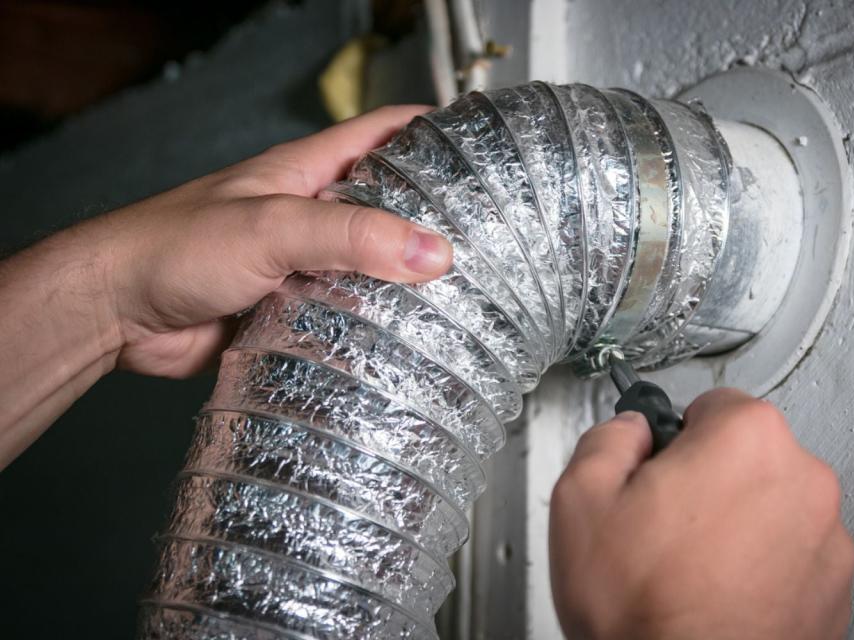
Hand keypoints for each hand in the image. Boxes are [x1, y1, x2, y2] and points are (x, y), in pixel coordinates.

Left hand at [0, 105, 450, 466]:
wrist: (117, 311)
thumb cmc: (175, 246)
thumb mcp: (273, 227)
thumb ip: (351, 236)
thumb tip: (432, 252)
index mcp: (308, 171)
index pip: (385, 133)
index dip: (435, 132)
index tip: (483, 148)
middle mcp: (310, 213)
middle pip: (387, 206)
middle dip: (433, 219)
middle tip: (487, 240)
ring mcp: (302, 263)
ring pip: (370, 267)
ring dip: (405, 282)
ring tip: (462, 297)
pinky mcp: (292, 309)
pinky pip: (345, 313)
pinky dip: (372, 325)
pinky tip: (404, 341)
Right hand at [549, 389, 853, 639]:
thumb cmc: (641, 607)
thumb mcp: (580, 498)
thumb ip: (608, 437)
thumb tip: (628, 432)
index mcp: (747, 439)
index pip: (712, 405)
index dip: (674, 438)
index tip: (659, 469)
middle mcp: (803, 480)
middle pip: (746, 454)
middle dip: (707, 479)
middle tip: (664, 525)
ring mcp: (827, 540)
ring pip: (770, 506)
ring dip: (737, 524)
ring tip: (690, 567)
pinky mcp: (835, 591)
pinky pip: (792, 556)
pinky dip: (762, 568)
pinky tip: (719, 594)